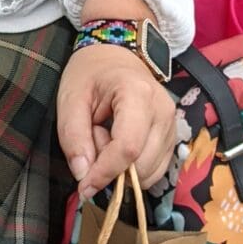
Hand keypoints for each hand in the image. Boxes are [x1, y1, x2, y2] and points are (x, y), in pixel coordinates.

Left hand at [56, 43, 178, 200]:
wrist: (113, 57)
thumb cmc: (90, 75)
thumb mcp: (70, 101)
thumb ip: (74, 138)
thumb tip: (84, 176)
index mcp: (138, 94)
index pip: (128, 147)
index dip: (105, 172)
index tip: (85, 186)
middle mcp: (163, 111)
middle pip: (141, 164)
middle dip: (111, 166)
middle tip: (94, 138)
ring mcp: (172, 124)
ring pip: (150, 172)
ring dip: (123, 168)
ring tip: (107, 137)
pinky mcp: (173, 137)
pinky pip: (155, 170)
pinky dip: (134, 168)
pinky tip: (120, 144)